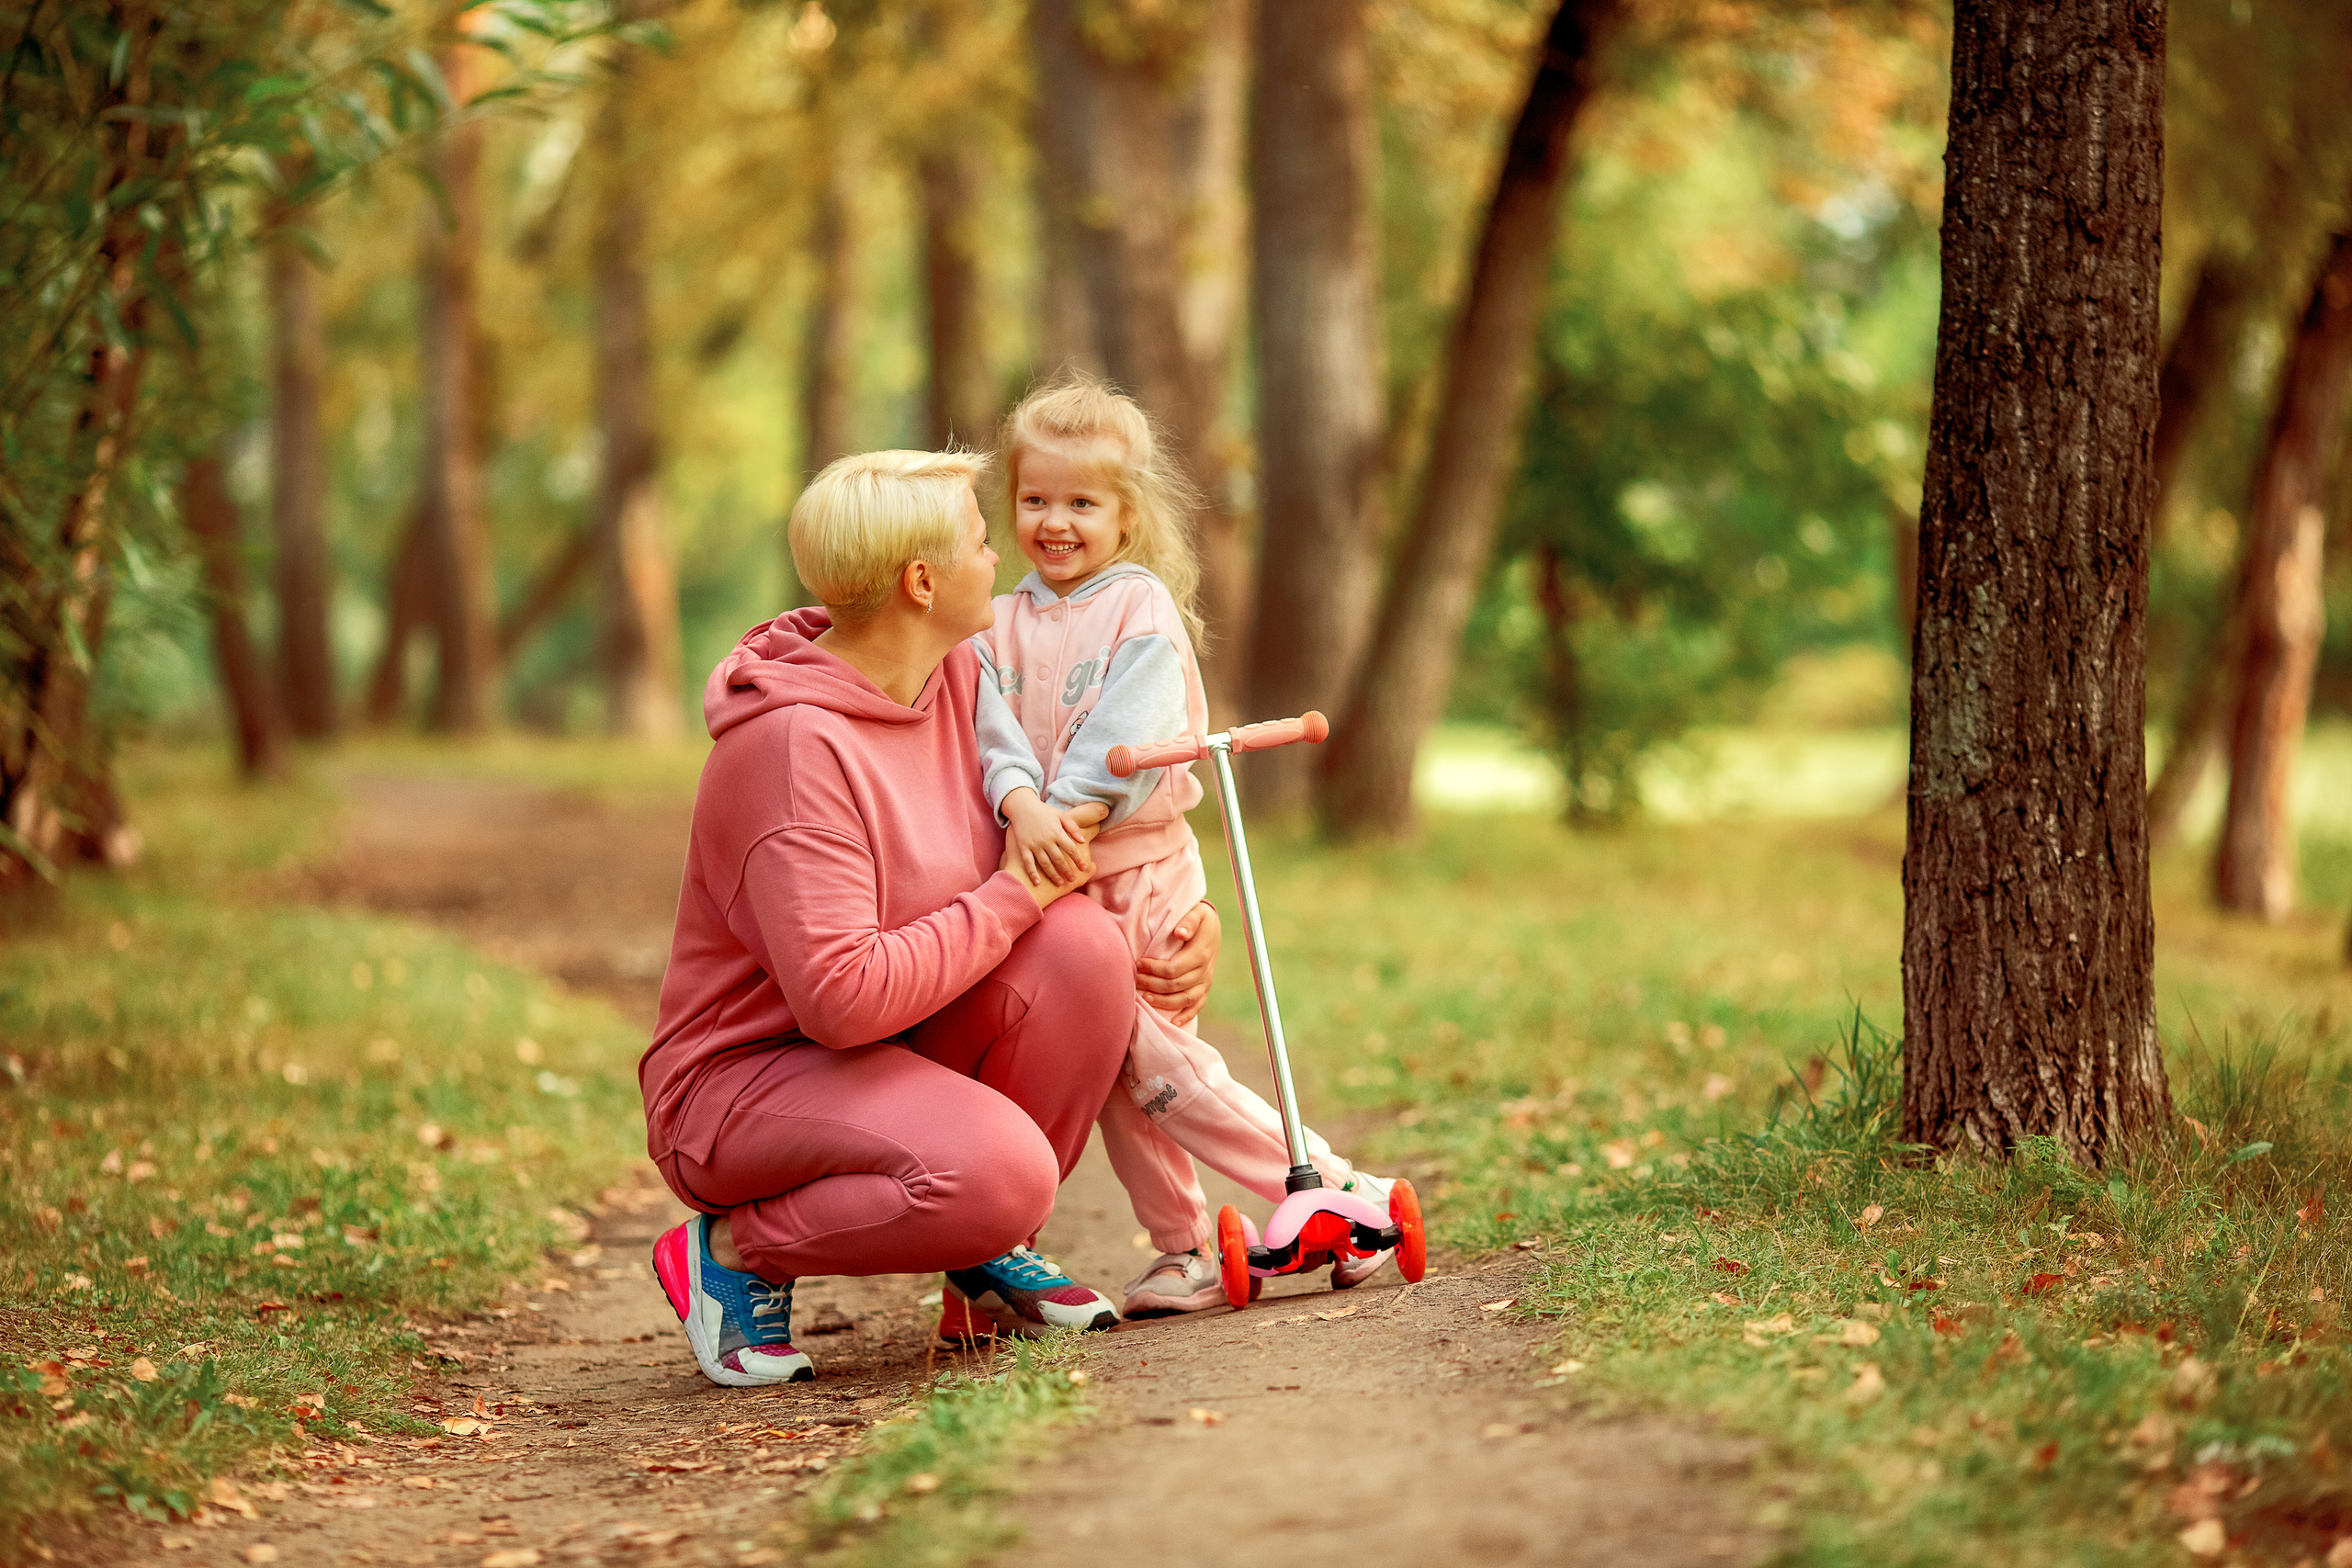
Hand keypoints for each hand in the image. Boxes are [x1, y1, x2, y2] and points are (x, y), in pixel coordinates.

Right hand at [1001, 800, 1108, 909]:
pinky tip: (1037, 882)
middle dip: (1067, 870)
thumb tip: (1083, 841)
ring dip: (1053, 874)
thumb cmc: (1043, 812)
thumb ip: (1072, 828)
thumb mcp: (1060, 815)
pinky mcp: (1023, 847)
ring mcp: (1034, 844)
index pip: (1070, 849)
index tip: (1083, 868)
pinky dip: (1032, 873)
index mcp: (1056, 832)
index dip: (1078, 859)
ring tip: (1060, 883)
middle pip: (1059, 859)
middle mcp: (1046, 839)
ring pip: (1045, 863)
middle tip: (1072, 880)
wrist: (1022, 807)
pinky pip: (1028, 862)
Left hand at [1139, 901, 1218, 1024]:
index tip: (1138, 964)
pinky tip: (1172, 1023)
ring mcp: (1206, 981)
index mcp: (1200, 954)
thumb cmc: (1199, 918)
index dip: (1153, 969)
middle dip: (1152, 984)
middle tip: (1136, 979)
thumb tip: (1179, 933)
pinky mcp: (1205, 987)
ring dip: (1163, 1001)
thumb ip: (1188, 921)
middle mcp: (1204, 970)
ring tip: (1144, 998)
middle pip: (1175, 985)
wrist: (1213, 926)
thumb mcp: (1197, 913)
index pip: (1173, 969)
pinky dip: (1186, 1016)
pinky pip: (1197, 1005)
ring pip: (1185, 999)